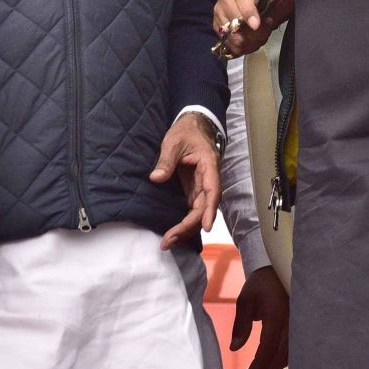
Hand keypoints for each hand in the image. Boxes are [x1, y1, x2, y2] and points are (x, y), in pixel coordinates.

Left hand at [151, 112, 220, 249]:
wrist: (192, 126)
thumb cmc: (186, 132)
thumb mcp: (173, 142)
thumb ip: (166, 160)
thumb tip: (156, 178)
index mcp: (208, 166)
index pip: (212, 190)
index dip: (209, 210)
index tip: (205, 226)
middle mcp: (208, 180)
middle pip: (203, 207)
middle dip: (189, 226)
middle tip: (169, 240)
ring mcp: (201, 187)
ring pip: (198, 212)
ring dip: (186, 228)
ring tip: (168, 242)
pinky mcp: (193, 190)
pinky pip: (192, 209)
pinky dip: (184, 222)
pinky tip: (174, 233)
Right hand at [212, 0, 294, 58]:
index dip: (248, 12)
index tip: (256, 25)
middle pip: (233, 18)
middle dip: (251, 32)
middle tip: (265, 33)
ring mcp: (219, 10)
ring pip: (230, 33)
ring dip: (247, 41)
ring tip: (260, 38)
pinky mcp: (217, 24)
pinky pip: (226, 41)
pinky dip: (240, 47)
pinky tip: (251, 43)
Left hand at [231, 265, 290, 368]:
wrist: (281, 270)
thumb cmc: (260, 285)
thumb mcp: (245, 300)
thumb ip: (241, 324)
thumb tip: (234, 347)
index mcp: (277, 311)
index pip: (269, 344)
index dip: (259, 365)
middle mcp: (293, 319)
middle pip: (281, 354)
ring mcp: (300, 323)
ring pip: (290, 354)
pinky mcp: (302, 326)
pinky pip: (295, 348)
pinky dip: (282, 360)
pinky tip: (271, 368)